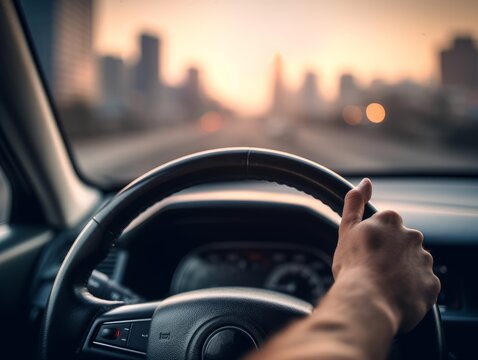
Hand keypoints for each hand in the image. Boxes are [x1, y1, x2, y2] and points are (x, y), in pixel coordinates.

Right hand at [332, 178, 440, 331]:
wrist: (367, 301)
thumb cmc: (354, 266)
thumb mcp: (347, 228)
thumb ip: (355, 202)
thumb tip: (365, 182)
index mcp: (391, 221)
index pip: (385, 226)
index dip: (373, 241)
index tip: (365, 252)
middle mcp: (412, 236)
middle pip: (400, 243)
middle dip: (389, 254)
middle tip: (372, 269)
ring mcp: (423, 260)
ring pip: (412, 263)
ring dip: (401, 271)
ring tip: (382, 284)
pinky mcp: (431, 283)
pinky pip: (421, 284)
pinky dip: (411, 289)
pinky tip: (394, 294)